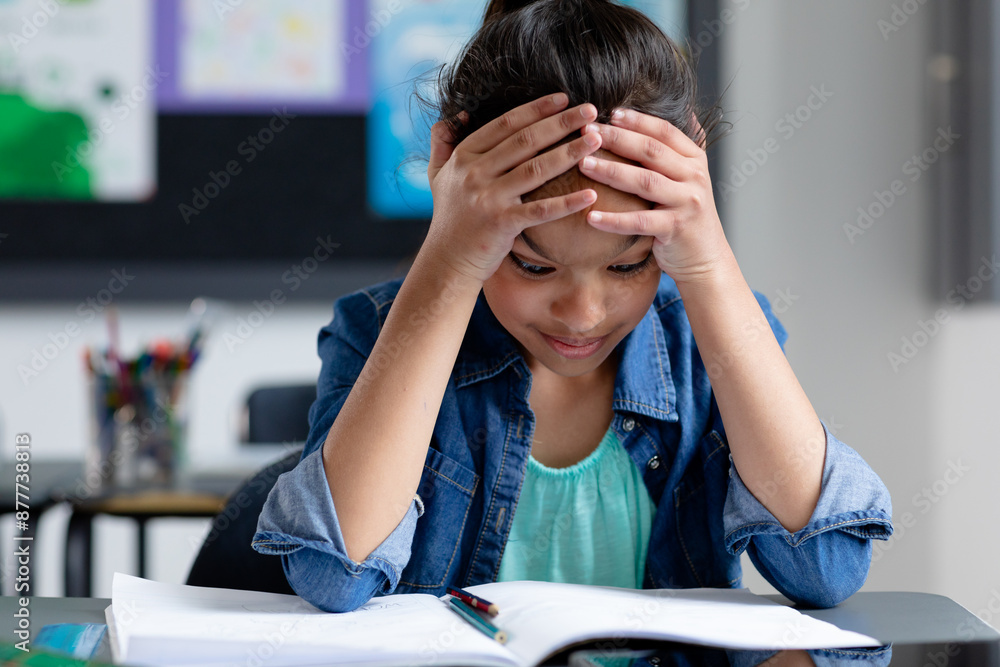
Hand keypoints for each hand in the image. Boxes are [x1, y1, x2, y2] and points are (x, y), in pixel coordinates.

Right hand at [422, 93, 603, 283]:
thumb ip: (442, 142)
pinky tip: (590, 194)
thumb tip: (460, 113)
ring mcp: (488, 198)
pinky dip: (566, 202)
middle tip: (590, 110)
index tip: (563, 98)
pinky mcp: (502, 224)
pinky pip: (540, 210)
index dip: (536, 109)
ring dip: (570, 152)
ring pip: (536, 169)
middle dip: (561, 123)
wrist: (446, 261)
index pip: (505, 124)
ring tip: (596, 140)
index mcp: (463, 156)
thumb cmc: (450, 217)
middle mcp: (474, 173)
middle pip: (525, 141)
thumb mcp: (438, 175)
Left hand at [578, 109, 733, 284]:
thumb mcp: (689, 178)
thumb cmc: (687, 216)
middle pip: (651, 151)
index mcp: (694, 160)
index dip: (637, 121)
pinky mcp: (676, 228)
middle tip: (588, 131)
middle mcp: (694, 177)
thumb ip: (680, 151)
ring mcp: (687, 202)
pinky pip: (639, 221)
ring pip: (644, 182)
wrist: (706, 257)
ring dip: (611, 171)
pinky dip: (614, 220)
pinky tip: (591, 216)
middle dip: (617, 139)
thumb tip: (684, 112)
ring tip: (584, 164)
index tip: (610, 113)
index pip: (665, 132)